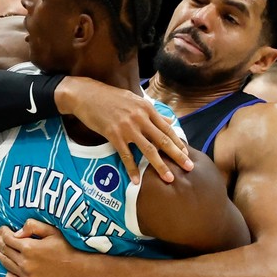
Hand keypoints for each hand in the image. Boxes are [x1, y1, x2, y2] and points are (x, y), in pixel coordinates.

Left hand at [0, 219, 95, 276]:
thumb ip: (33, 226)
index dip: (2, 232)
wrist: (82, 271)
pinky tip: (9, 265)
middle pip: (3, 250)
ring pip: (5, 264)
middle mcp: (25, 263)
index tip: (2, 228)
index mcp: (29, 248)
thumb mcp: (53, 231)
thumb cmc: (69, 248)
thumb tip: (16, 231)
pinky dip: (7, 271)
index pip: (7, 238)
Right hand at [56, 76, 191, 183]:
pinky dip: (132, 169)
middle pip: (163, 140)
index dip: (178, 142)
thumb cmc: (110, 97)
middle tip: (189, 167)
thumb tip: (169, 121)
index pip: (167, 128)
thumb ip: (152, 112)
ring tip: (169, 178)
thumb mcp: (134, 100)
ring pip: (148, 150)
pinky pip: (126, 156)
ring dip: (160, 165)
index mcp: (146, 108)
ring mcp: (127, 128)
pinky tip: (137, 180)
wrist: (86, 95)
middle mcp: (140, 118)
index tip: (187, 153)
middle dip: (178, 155)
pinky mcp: (113, 135)